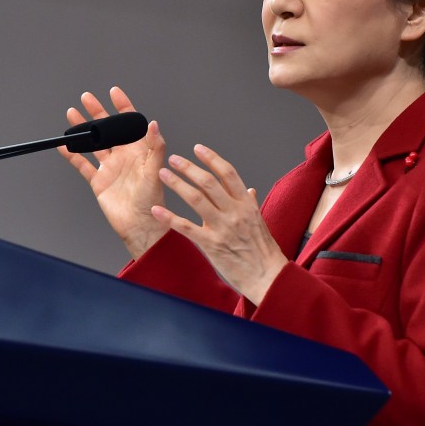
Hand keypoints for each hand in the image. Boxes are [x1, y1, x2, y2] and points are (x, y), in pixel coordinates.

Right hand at [57, 86, 168, 258]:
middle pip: (108, 129)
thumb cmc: (153, 202)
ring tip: (72, 113)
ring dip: (83, 129)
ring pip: (93, 143)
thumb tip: (153, 123)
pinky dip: (72, 155)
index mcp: (138, 151)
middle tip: (87, 97)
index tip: (115, 92)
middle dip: (97, 112)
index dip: (123, 106)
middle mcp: (123, 156)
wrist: (140, 226)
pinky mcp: (99, 181)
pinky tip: (64, 145)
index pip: (130, 123)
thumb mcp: (155, 172)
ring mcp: (110, 168)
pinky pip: (83, 164)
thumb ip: (155, 147)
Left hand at [151, 144, 287, 304]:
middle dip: (189, 167)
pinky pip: (186, 227)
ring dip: (177, 183)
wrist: (267, 277)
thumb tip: (249, 190)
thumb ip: (251, 204)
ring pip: (196, 199)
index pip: (228, 173)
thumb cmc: (263, 251)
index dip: (211, 158)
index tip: (197, 148)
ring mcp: (222, 227)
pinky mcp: (211, 244)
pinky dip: (169, 217)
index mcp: (246, 204)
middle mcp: (234, 212)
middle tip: (174, 159)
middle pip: (208, 182)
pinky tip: (157, 209)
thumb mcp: (260, 222)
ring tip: (163, 174)